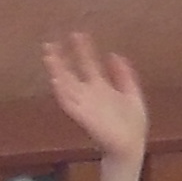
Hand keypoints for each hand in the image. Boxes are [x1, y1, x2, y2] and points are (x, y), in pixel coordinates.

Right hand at [43, 32, 150, 168]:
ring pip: (66, 85)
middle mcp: (89, 94)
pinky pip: (69, 104)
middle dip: (61, 58)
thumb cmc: (132, 125)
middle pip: (71, 73)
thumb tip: (115, 54)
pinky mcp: (82, 117)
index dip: (83, 49)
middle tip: (50, 42)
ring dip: (56, 71)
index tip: (77, 33)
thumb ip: (124, 76)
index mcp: (101, 87)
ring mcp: (84, 105)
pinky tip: (55, 80)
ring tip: (49, 56)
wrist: (130, 147)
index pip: (88, 64)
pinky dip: (62, 93)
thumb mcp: (132, 94)